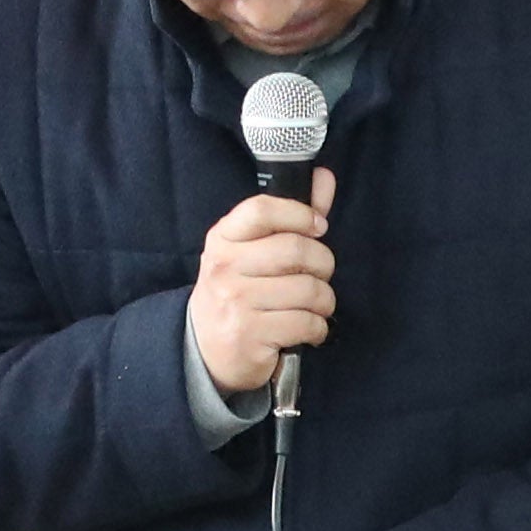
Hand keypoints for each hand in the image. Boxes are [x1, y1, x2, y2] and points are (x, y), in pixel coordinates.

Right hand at [191, 167, 337, 401]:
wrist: (205, 352)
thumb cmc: (238, 294)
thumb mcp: (252, 253)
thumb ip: (291, 216)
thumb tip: (324, 177)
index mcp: (223, 240)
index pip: (262, 209)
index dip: (300, 214)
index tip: (318, 227)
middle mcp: (224, 267)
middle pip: (296, 249)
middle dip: (323, 264)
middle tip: (321, 276)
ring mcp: (235, 302)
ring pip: (308, 290)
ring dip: (324, 302)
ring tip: (315, 307)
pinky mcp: (249, 335)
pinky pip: (306, 323)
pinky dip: (318, 328)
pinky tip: (309, 330)